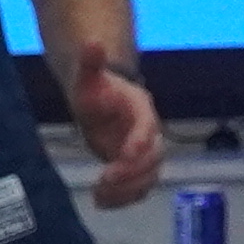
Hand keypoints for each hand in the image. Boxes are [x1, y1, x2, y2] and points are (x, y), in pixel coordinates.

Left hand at [69, 49, 164, 207]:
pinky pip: (138, 190)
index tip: (122, 156)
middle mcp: (149, 135)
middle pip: (154, 158)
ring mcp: (145, 155)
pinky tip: (101, 202)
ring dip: (128, 190)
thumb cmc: (96, 91)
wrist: (102, 105)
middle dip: (132, 172)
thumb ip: (91, 62)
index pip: (147, 128)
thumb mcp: (89, 77)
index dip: (138, 142)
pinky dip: (123, 200)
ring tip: (100, 195)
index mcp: (141, 110)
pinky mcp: (136, 171)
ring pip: (149, 178)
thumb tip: (92, 41)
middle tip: (104, 179)